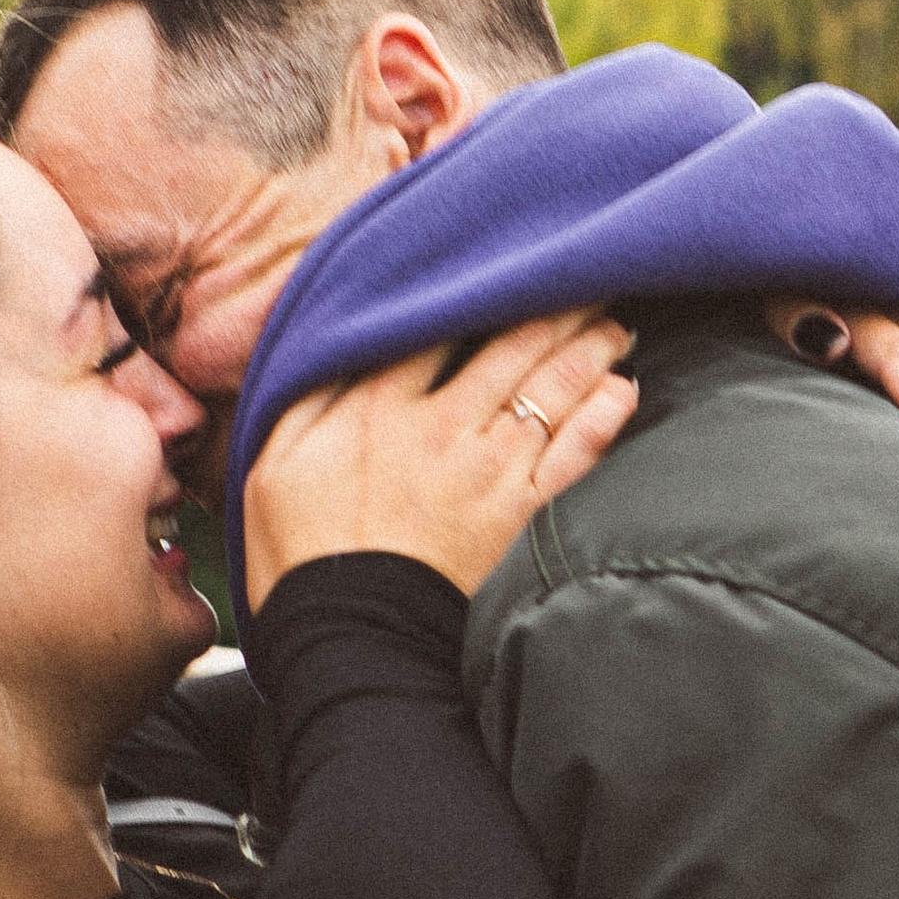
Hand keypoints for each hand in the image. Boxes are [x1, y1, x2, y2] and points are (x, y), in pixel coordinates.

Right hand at [241, 310, 637, 617]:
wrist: (348, 640)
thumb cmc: (299, 552)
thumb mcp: (274, 456)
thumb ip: (312, 388)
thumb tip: (344, 335)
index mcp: (378, 403)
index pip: (438, 320)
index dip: (477, 283)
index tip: (506, 258)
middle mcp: (443, 425)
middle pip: (512, 342)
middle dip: (557, 302)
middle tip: (589, 272)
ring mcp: (489, 470)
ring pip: (553, 388)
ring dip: (591, 347)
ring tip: (614, 322)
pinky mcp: (520, 515)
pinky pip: (577, 455)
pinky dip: (604, 418)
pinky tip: (623, 391)